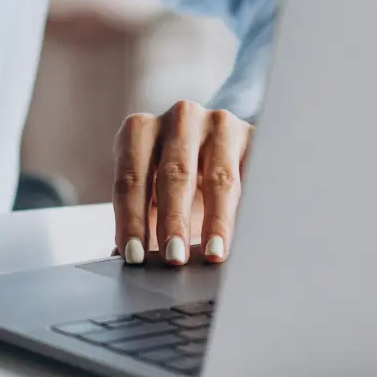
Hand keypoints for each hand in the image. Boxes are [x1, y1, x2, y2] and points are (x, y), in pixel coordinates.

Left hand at [111, 102, 251, 266]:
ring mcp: (219, 123)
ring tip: (212, 254)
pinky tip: (249, 234)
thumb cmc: (177, 182)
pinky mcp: (254, 136)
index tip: (134, 256)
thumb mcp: (153, 196)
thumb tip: (122, 258)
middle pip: (174, 175)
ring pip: (219, 177)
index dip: (131, 220)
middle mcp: (178, 119)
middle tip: (173, 258)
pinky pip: (253, 176)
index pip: (131, 179)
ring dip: (216, 219)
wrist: (221, 152)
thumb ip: (138, 222)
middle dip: (173, 220)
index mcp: (139, 130)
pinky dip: (249, 208)